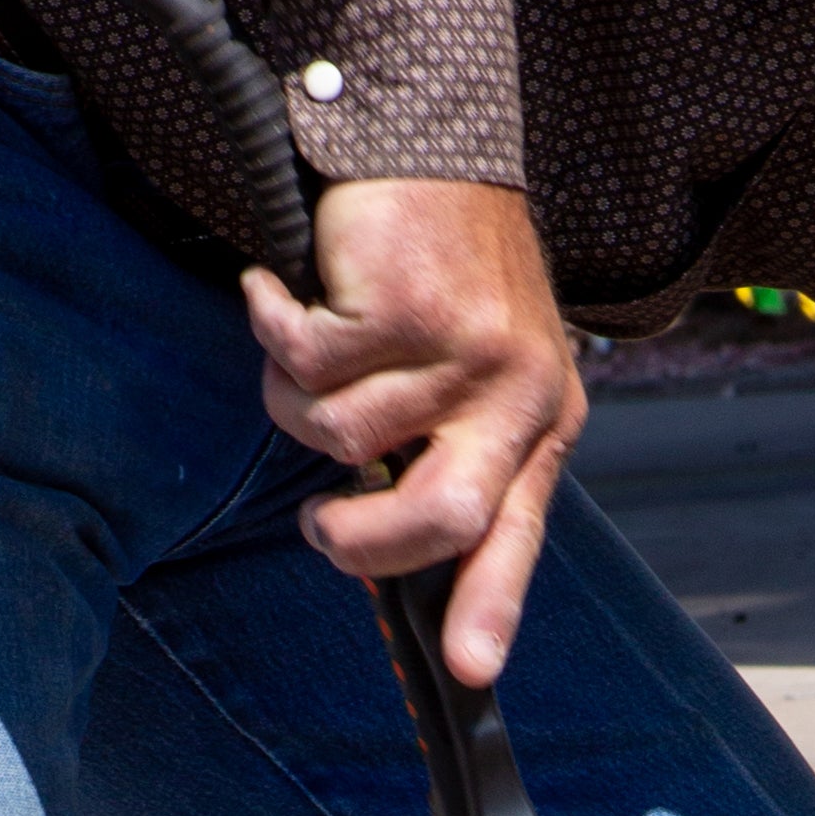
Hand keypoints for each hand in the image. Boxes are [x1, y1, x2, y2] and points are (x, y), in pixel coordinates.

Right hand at [243, 178, 585, 686]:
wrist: (428, 142)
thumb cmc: (440, 271)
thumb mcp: (474, 376)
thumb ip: (452, 462)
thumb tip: (399, 570)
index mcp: (542, 421)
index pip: (515, 533)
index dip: (489, 608)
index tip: (468, 673)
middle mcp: (517, 393)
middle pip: (440, 518)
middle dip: (363, 542)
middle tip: (323, 529)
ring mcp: (464, 351)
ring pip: (341, 439)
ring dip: (295, 397)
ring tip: (311, 346)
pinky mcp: (404, 308)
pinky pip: (305, 369)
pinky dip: (273, 329)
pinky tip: (287, 293)